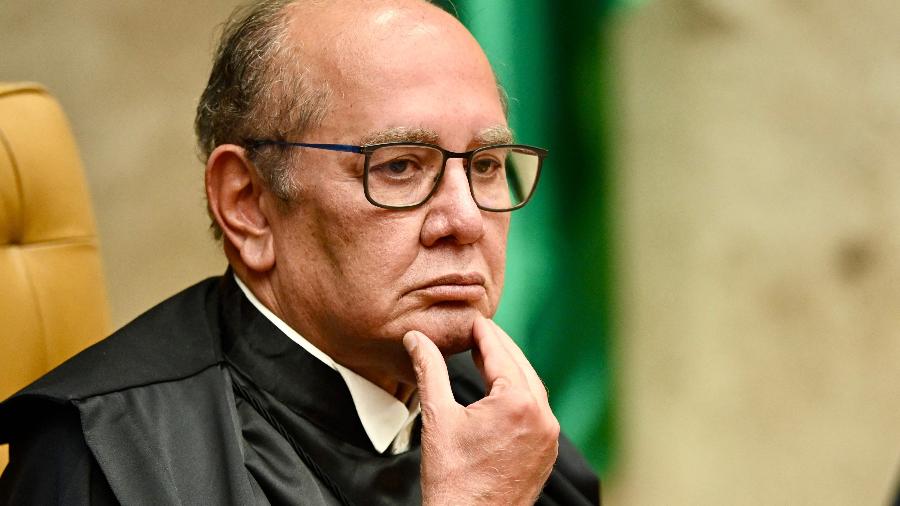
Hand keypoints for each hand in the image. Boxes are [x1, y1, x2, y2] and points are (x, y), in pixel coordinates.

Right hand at [403, 315, 559, 504]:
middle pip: (520, 366)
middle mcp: (542, 416)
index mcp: (518, 403)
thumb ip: (429, 370)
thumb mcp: (437, 417)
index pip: (500, 353)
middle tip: (478, 331)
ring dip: (510, 369)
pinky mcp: (547, 451)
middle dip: (498, 347)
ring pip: (531, 387)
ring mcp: (549, 436)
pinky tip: (501, 391)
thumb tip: (416, 338)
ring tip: (486, 356)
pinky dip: (519, 394)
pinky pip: (536, 410)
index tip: (472, 318)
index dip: (483, 332)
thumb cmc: (453, 480)